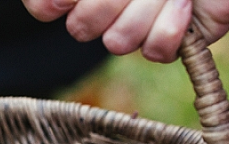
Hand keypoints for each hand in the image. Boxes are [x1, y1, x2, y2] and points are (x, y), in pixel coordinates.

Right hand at [21, 0, 228, 62]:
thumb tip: (57, 4)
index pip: (43, 6)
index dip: (50, 4)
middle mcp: (104, 4)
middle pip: (80, 28)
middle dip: (110, 0)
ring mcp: (134, 25)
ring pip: (116, 42)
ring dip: (146, 8)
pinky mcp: (166, 43)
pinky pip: (154, 52)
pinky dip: (172, 27)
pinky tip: (185, 5)